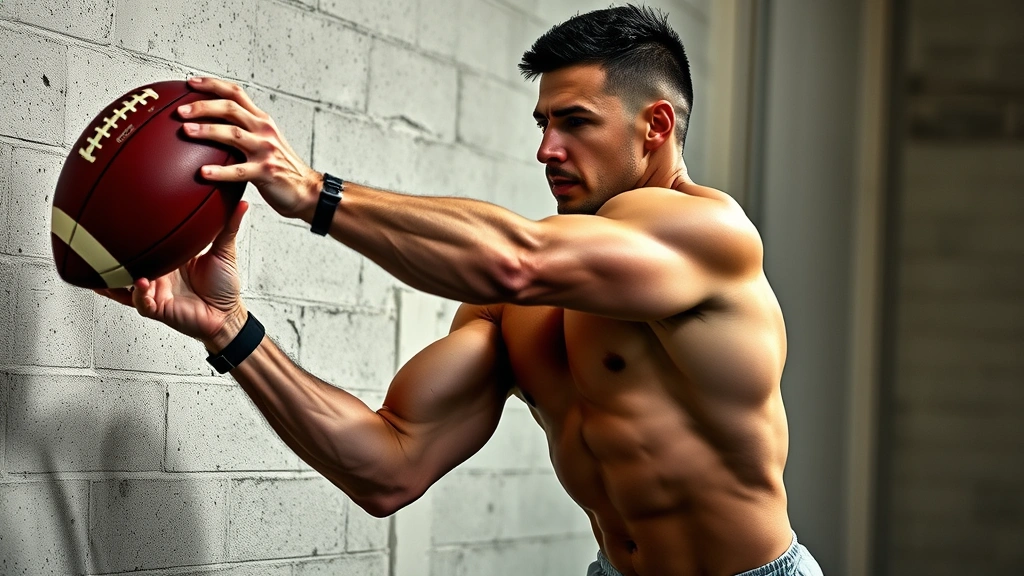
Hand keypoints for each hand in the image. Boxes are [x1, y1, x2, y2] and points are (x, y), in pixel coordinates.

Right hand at [95, 201, 249, 349]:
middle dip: (118, 250)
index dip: (138, 230)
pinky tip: (140, 283)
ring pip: (128, 281)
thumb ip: (228, 227)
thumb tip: (242, 203)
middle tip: (108, 235)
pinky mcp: (157, 308)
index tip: (130, 212)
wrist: (227, 315)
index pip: (150, 240)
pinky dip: (138, 293)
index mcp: (171, 258)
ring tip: (114, 261)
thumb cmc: (223, 287)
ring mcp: (155, 291)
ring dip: (120, 272)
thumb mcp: (225, 252)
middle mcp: (159, 273)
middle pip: (132, 260)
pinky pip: (141, 301)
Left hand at [178, 76, 320, 220]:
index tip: (190, 82)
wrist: (307, 190)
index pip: (236, 93)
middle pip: (231, 108)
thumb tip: (211, 128)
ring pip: (233, 134)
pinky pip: (239, 170)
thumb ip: (243, 133)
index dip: (212, 84)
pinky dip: (220, 171)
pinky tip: (203, 173)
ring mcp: (266, 150)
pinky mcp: (266, 172)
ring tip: (186, 131)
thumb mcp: (264, 143)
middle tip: (180, 110)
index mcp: (262, 121)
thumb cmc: (281, 169)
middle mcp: (264, 130)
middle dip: (203, 105)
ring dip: (207, 130)